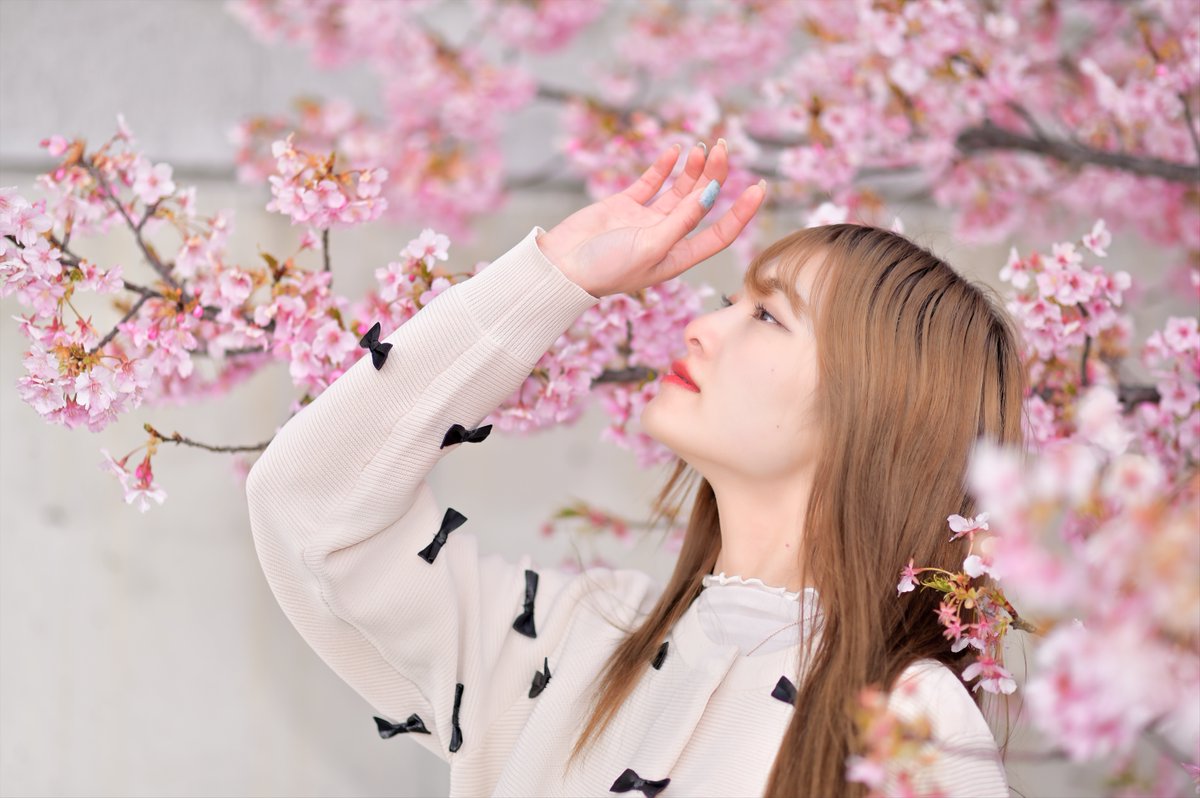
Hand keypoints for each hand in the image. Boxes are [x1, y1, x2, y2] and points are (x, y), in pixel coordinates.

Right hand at [536, 139, 766, 297]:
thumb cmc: (606, 269)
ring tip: (703, 146)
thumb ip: (681, 221)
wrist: (561, 267)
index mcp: (678, 257)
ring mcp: (645, 220)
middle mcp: (666, 237)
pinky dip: (664, 166)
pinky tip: (676, 149)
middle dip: (715, 176)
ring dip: (692, 169)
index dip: (741, 212)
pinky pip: (650, 182)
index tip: (759, 188)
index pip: (719, 233)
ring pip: (678, 189)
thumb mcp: (651, 247)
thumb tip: (711, 194)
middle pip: (701, 203)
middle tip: (723, 148)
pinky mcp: (624, 205)